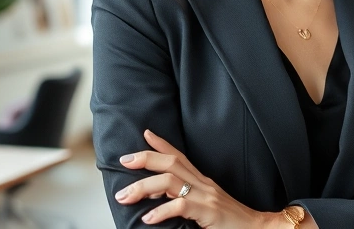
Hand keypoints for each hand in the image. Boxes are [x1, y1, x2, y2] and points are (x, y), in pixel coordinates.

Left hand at [116, 129, 281, 227]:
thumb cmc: (230, 221)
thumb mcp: (207, 204)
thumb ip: (188, 198)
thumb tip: (162, 196)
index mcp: (203, 180)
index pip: (180, 156)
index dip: (162, 144)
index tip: (144, 133)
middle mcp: (203, 184)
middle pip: (171, 163)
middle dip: (145, 158)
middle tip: (123, 160)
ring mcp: (206, 197)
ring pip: (170, 181)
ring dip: (143, 187)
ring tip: (124, 196)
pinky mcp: (209, 212)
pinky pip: (181, 206)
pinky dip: (161, 211)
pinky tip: (147, 218)